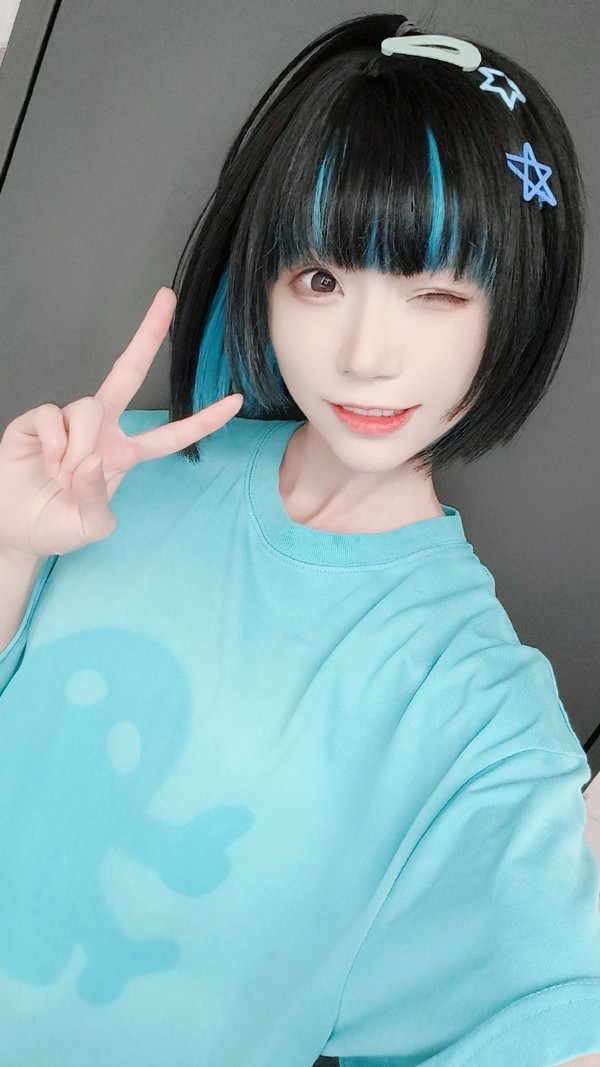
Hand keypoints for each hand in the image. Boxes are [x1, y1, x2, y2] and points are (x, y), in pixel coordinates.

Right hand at [0, 288, 243, 559]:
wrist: (14, 528)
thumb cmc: (57, 525)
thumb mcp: (89, 527)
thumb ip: (97, 499)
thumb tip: (93, 457)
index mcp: (124, 454)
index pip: (171, 435)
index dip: (204, 420)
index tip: (235, 400)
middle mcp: (101, 430)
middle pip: (129, 372)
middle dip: (148, 334)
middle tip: (168, 297)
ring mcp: (70, 421)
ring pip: (89, 406)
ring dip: (77, 449)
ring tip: (62, 476)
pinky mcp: (39, 419)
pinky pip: (54, 416)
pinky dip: (54, 444)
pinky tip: (45, 463)